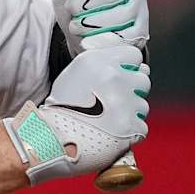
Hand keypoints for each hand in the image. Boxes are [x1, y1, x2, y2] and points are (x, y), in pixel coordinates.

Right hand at [5, 37, 148, 183]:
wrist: (51, 137)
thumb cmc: (62, 106)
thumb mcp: (77, 72)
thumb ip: (104, 64)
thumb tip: (137, 66)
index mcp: (100, 62)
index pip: (134, 56)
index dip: (128, 67)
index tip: (120, 77)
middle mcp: (114, 78)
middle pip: (143, 80)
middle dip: (132, 90)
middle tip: (113, 101)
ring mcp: (124, 103)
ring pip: (142, 105)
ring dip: (130, 113)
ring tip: (109, 119)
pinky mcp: (130, 127)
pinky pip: (141, 127)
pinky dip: (129, 132)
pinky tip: (112, 132)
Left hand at [50, 0, 148, 56]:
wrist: (85, 37)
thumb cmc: (80, 7)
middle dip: (80, 4)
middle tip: (71, 9)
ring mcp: (140, 11)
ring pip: (113, 17)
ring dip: (86, 23)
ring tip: (77, 24)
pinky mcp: (139, 34)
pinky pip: (118, 37)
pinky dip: (97, 39)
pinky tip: (88, 37)